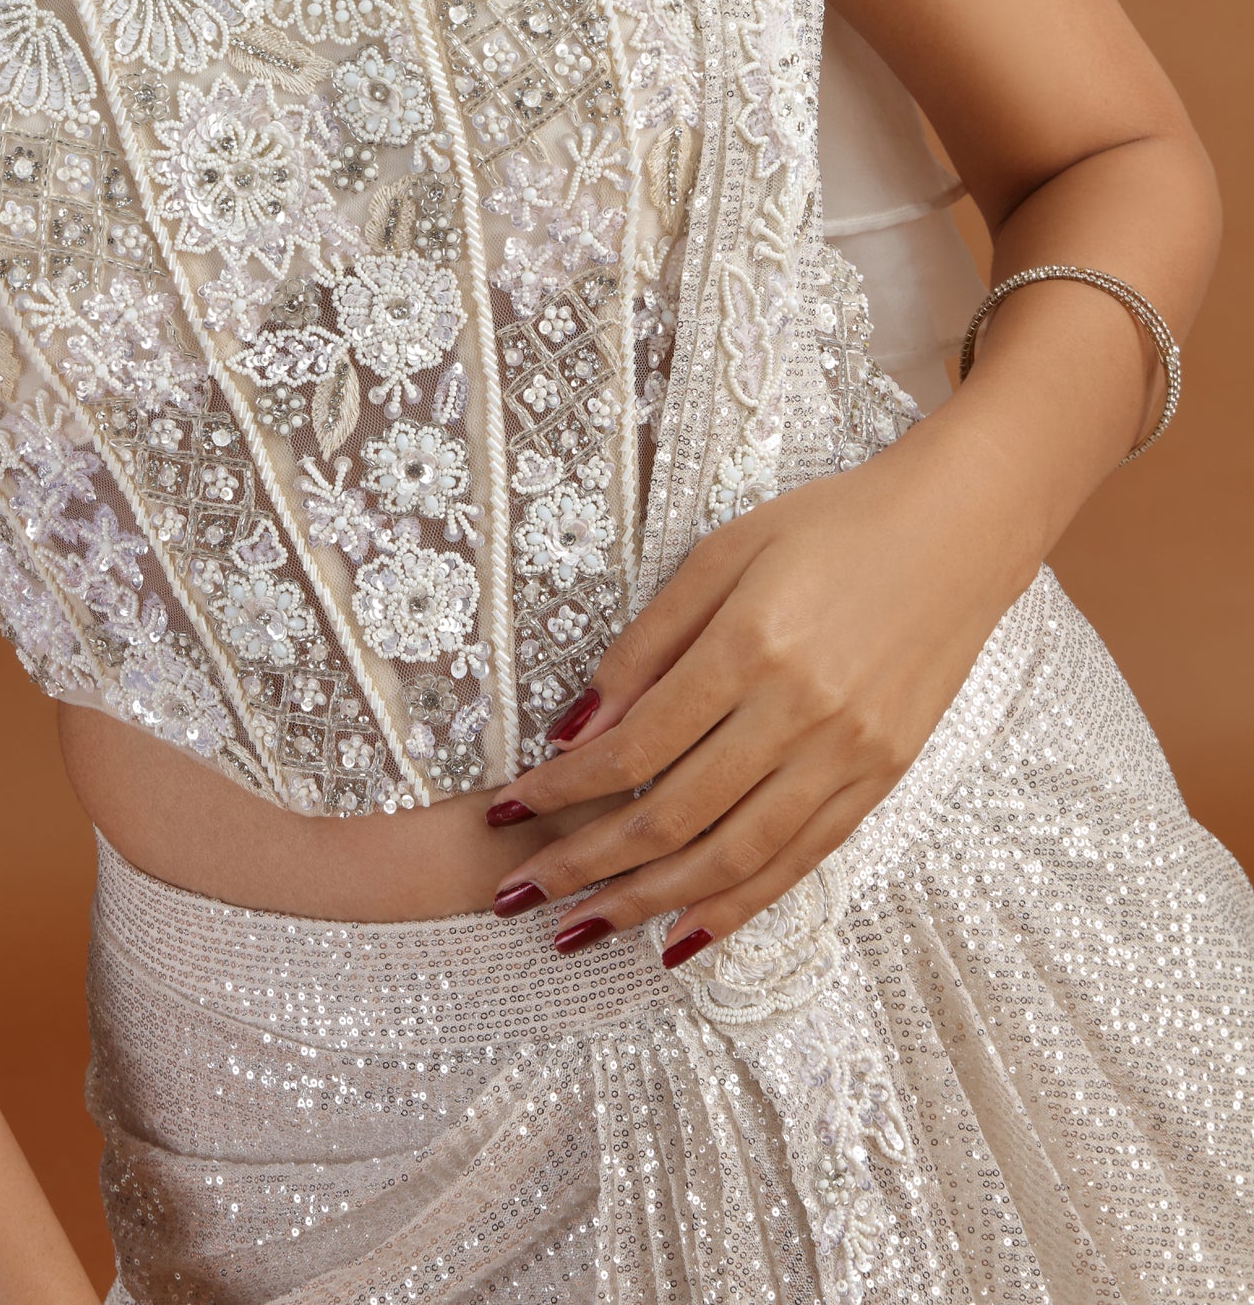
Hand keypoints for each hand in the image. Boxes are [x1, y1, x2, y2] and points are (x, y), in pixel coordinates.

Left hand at [485, 420, 1036, 962]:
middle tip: (517, 895)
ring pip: (732, 857)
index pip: (635, 747)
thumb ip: (648, 642)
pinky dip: (737, 908)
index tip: (507, 811)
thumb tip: (579, 727)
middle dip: (585, 864)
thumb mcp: (724, 552)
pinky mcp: (881, 780)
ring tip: (579, 931)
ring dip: (647, 903)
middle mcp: (798, 714)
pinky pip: (799, 863)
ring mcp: (847, 757)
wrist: (956, 532)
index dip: (563, 790)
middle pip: (673, 815)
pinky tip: (684, 937)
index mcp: (750, 647)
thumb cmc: (829, 526)